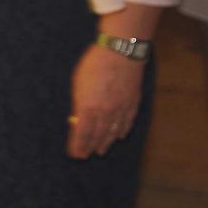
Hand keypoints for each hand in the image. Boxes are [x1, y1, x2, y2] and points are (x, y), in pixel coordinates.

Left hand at [68, 42, 144, 158]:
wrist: (122, 52)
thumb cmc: (95, 64)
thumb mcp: (78, 84)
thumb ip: (79, 104)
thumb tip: (77, 120)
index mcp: (89, 108)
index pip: (82, 134)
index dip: (78, 146)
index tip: (75, 154)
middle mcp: (106, 112)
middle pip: (98, 135)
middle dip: (90, 147)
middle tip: (85, 156)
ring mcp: (121, 108)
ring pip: (113, 132)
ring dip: (106, 142)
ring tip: (101, 150)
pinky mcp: (133, 102)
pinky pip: (127, 121)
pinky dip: (122, 130)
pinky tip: (119, 136)